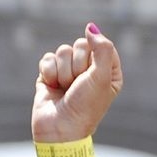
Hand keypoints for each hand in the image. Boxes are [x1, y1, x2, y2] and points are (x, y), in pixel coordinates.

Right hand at [33, 27, 122, 149]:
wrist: (60, 129)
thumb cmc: (85, 107)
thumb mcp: (102, 77)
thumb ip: (102, 48)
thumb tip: (91, 27)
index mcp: (108, 71)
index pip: (101, 45)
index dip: (94, 59)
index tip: (93, 76)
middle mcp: (89, 70)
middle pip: (80, 45)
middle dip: (77, 65)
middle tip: (77, 85)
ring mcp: (68, 72)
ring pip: (63, 50)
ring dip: (63, 72)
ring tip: (65, 90)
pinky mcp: (50, 75)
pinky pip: (48, 58)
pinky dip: (49, 73)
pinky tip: (52, 87)